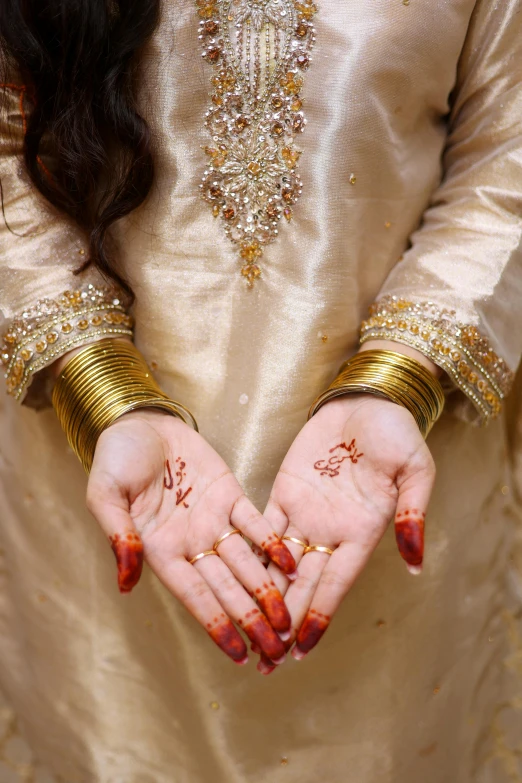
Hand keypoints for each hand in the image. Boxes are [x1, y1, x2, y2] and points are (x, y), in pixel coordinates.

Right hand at [86, 410, 297, 666]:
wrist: (140, 421)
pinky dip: (273, 542)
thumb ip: (118, 536)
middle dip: (250, 618)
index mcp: (160, 549)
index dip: (216, 624)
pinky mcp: (231, 494)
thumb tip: (126, 582)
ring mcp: (214, 520)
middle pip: (227, 588)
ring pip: (246, 562)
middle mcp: (192, 542)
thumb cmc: (116, 458)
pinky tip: (292, 563)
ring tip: (289, 619)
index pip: (194, 595)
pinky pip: (256, 523)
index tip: (238, 655)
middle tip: (276, 650)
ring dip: (268, 589)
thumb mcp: (105, 495)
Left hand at [259, 393, 434, 671]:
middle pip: (303, 584)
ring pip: (278, 564)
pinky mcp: (283, 493)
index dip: (319, 614)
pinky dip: (249, 554)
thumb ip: (412, 513)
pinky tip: (231, 578)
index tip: (302, 647)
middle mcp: (330, 531)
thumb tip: (415, 562)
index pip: (336, 582)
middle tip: (266, 659)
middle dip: (285, 620)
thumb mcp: (415, 470)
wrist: (366, 401)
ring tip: (245, 629)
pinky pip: (262, 528)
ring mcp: (305, 513)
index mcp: (362, 531)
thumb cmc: (396, 433)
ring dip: (263, 597)